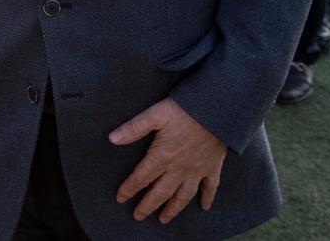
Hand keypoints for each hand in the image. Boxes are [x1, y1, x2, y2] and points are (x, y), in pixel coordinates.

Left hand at [109, 97, 226, 223]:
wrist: (217, 110)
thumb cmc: (184, 110)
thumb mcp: (155, 114)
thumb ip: (133, 128)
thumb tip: (112, 138)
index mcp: (162, 156)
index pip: (141, 178)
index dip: (129, 189)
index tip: (120, 198)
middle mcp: (179, 169)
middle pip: (160, 193)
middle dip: (148, 206)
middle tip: (138, 217)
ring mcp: (197, 170)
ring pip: (183, 196)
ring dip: (173, 209)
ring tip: (164, 219)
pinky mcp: (212, 167)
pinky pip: (210, 187)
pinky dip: (207, 198)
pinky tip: (204, 207)